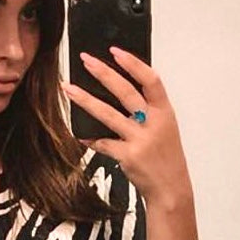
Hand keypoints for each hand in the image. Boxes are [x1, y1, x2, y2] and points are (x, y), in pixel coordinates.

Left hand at [62, 47, 192, 208]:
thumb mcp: (165, 128)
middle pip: (126, 92)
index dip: (133, 64)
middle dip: (103, 73)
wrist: (170, 188)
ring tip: (69, 88)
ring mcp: (141, 140)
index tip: (115, 51)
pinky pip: (103, 142)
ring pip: (108, 114)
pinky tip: (80, 134)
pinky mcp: (128, 156)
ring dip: (85, 100)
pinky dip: (91, 138)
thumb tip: (119, 89)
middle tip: (86, 60)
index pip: (151, 80)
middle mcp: (154, 123)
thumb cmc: (166, 157)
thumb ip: (147, 110)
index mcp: (165, 112)